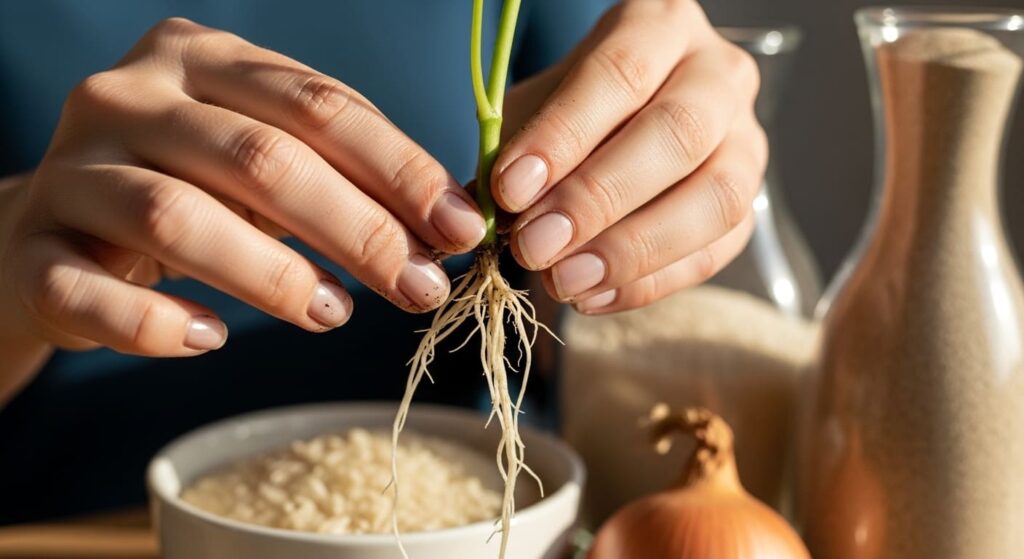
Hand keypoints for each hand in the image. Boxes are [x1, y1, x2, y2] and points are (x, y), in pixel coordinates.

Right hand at [0, 18, 484, 359]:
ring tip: (335, 314)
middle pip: (260, 160)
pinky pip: (92, 295)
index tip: (461, 228)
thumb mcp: (266, 160)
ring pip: (178, 219)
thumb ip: (344, 174)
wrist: (60, 231)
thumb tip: (448, 224)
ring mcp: (70, 173)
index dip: (400, 169)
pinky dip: (158, 324)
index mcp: (199, 58)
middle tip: (419, 286)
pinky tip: (213, 339)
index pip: (318, 106)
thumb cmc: (191, 189)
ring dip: (273, 276)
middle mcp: (126, 98)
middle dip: (358, 230)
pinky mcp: (32, 254)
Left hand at [495, 0, 764, 313]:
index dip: (565, 136)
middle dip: (599, 199)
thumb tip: (485, 216)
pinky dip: (651, 282)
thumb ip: (515, 150)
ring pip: (716, 197)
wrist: (630, 117)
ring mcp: (746, 138)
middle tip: (536, 247)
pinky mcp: (750, 201)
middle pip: (678, 134)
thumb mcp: (537, 106)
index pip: (620, 74)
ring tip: (563, 281)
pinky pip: (716, 249)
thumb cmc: (577, 106)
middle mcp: (718, 73)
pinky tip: (593, 297)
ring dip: (632, 250)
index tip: (512, 190)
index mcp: (660, 24)